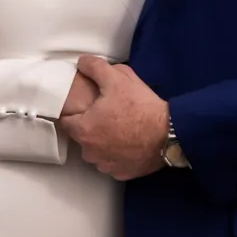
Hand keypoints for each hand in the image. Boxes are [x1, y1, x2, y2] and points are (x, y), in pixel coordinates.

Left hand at [60, 54, 169, 179]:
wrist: (170, 134)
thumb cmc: (140, 107)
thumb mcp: (118, 79)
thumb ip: (95, 68)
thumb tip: (82, 63)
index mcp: (83, 130)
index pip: (66, 120)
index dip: (75, 112)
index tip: (88, 107)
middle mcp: (90, 152)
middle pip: (82, 136)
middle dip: (91, 126)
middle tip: (109, 114)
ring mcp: (105, 165)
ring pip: (97, 152)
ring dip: (103, 142)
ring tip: (121, 129)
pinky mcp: (121, 174)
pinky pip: (113, 163)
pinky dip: (118, 155)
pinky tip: (130, 143)